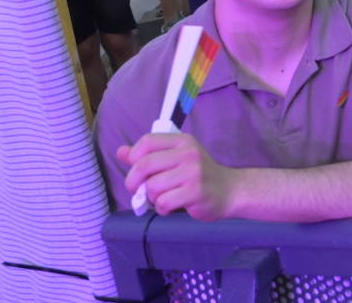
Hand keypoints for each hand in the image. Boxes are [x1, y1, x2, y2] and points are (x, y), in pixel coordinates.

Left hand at [117, 132, 235, 219]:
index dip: (134, 156)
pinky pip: (163, 202)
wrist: (230, 191)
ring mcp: (193, 172)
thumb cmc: (198, 175)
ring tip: (164, 197)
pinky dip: (162, 208)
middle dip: (133, 182)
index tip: (136, 170)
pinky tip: (173, 206)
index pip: (147, 141)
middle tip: (138, 190)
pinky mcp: (195, 192)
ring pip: (152, 187)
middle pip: (144, 165)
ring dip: (151, 198)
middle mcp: (188, 153)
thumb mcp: (176, 159)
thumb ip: (149, 155)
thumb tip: (121, 151)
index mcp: (182, 141)